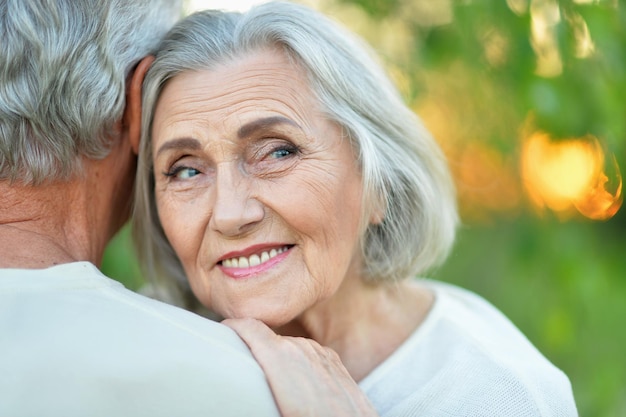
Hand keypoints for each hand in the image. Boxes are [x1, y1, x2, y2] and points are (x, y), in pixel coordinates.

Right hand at [223, 318, 378, 416]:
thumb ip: (256, 386)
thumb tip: (243, 394)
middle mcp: (303, 348)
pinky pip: (310, 354)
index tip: (221, 331)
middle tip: (240, 360)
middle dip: (254, 347)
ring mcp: (322, 354)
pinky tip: (296, 382)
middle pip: (269, 338)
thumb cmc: (311, 415)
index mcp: (281, 357)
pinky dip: (299, 361)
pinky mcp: (336, 363)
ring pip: (291, 346)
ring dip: (278, 355)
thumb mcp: (276, 402)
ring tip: (268, 375)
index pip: (250, 326)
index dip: (232, 325)